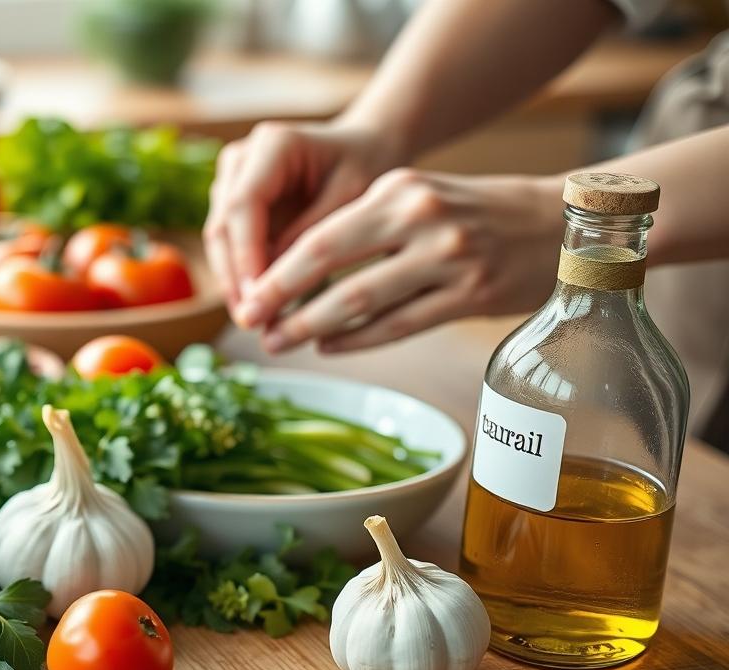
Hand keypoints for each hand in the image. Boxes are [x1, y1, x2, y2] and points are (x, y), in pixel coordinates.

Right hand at [203, 121, 399, 315]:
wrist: (365, 148)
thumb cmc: (366, 167)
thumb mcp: (351, 198)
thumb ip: (313, 236)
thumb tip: (274, 284)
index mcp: (273, 144)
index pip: (244, 204)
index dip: (246, 255)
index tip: (257, 298)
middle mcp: (242, 158)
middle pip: (222, 224)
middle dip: (235, 276)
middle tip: (251, 321)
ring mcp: (232, 180)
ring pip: (219, 238)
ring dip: (233, 281)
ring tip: (254, 321)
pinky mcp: (234, 203)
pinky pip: (230, 245)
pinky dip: (242, 276)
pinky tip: (258, 307)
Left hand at [236, 169, 565, 352]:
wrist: (558, 224)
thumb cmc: (472, 217)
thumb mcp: (418, 200)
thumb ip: (364, 229)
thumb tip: (290, 272)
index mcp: (399, 188)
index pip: (321, 234)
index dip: (276, 271)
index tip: (246, 296)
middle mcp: (421, 217)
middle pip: (330, 264)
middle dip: (282, 299)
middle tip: (251, 324)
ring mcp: (449, 257)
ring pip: (360, 300)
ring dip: (312, 326)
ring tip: (281, 341)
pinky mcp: (471, 294)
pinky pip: (399, 324)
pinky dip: (357, 339)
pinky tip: (328, 345)